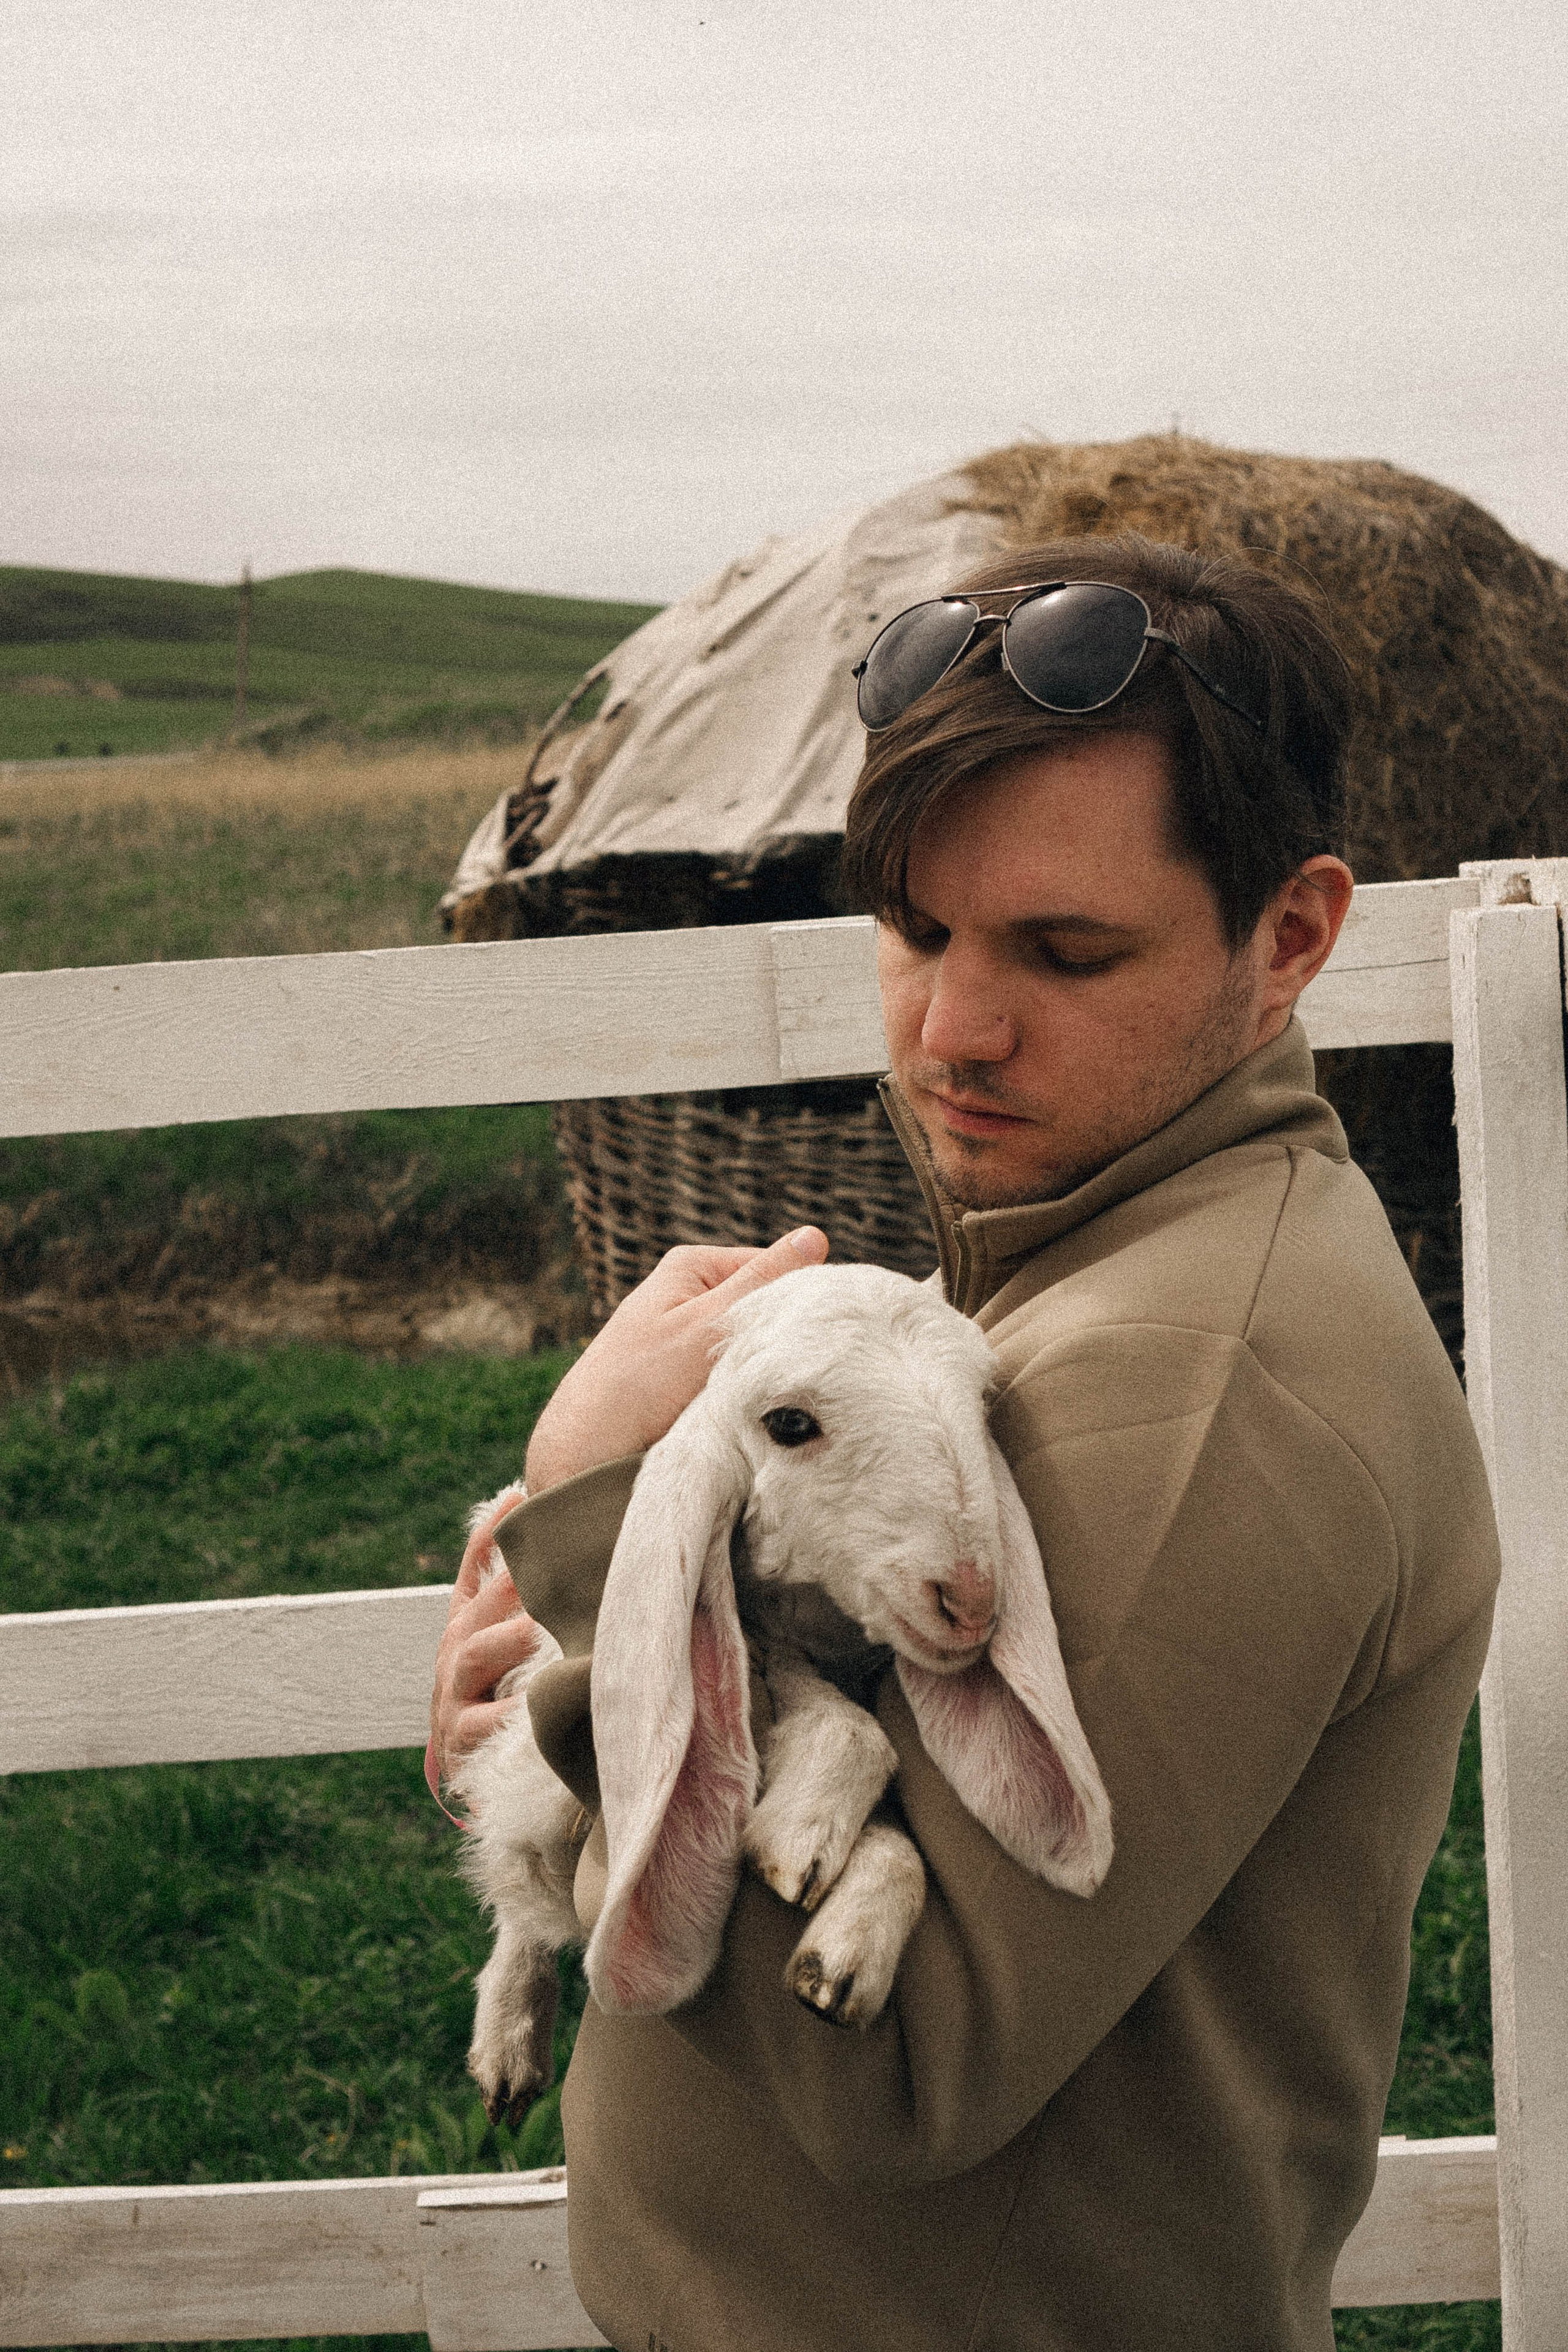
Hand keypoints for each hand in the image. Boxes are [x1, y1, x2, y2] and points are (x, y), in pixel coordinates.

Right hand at [429, 1510, 546, 1776]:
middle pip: (479, 1605)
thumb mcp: (501, 1634)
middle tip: (546, 1563)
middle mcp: (454, 1650)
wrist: (471, 1765)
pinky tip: (540, 1701)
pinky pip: (484, 1721)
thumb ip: (511, 1584)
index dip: (492, 1532)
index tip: (520, 1496)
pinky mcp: (459, 1736)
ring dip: (509, 1637)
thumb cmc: (496, 1689)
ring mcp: (452, 1692)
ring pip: (476, 1654)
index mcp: (466, 1621)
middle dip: (510, 1582)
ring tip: (540, 1625)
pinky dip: (511, 1712)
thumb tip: (528, 1503)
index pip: (475, 1566)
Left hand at [524, 1225, 829, 1494]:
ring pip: (746, 1347)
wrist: (586, 1452)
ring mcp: (684, 1337)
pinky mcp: (682, 1376)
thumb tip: (813, 1234)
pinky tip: (729, 1410)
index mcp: (692, 1266)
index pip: (772, 1269)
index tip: (799, 1336)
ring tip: (744, 1394)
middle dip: (771, 1339)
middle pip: (759, 1309)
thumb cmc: (641, 1382)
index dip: (793, 1301)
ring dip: (754, 1370)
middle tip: (768, 1370)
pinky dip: (735, 1391)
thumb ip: (763, 1281)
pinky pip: (727, 1376)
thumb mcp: (709, 1324)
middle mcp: (687, 1295)